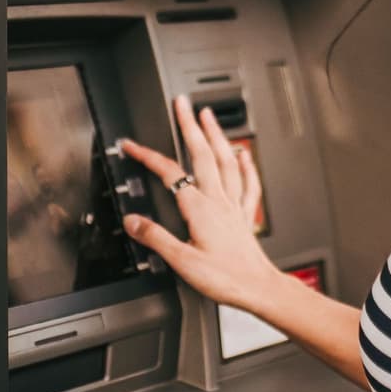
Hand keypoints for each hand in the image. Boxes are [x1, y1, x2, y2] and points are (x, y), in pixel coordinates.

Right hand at [120, 96, 279, 310]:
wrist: (258, 288)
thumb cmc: (226, 278)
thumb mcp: (182, 261)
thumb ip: (156, 238)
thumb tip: (133, 221)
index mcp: (199, 209)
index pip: (169, 173)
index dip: (148, 156)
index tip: (132, 145)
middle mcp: (219, 201)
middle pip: (202, 154)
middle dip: (189, 125)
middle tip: (182, 103)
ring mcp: (234, 205)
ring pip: (225, 161)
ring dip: (216, 135)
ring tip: (208, 115)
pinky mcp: (245, 215)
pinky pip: (248, 183)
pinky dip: (245, 165)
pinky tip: (243, 154)